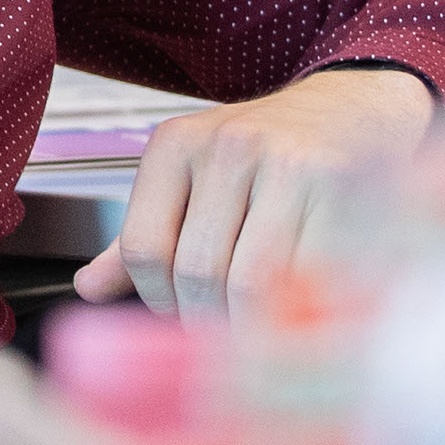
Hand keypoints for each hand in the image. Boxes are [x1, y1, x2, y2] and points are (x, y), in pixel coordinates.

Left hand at [69, 64, 431, 321]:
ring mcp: (285, 164)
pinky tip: (303, 309)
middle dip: (210, 323)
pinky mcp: (337, 188)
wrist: (356, 110)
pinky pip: (306, 278)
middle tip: (228, 334)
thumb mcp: (195, 178)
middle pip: (196, 274)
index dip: (159, 301)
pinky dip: (299, 310)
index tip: (182, 318)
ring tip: (261, 328)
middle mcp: (226, 147)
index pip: (142, 249)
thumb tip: (88, 288)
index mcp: (176, 145)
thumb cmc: (269, 156)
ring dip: (252, 326)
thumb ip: (145, 236)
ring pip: (249, 284)